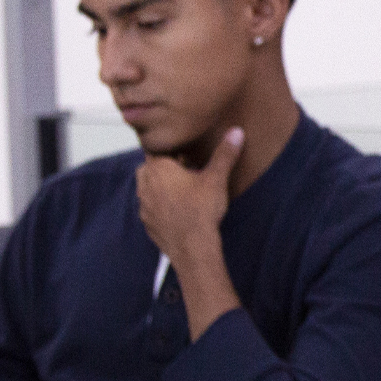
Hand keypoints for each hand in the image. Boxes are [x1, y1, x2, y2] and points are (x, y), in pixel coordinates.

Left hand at [136, 126, 243, 263]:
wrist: (192, 248)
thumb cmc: (201, 211)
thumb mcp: (216, 179)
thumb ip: (225, 154)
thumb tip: (236, 132)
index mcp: (158, 168)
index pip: (158, 150)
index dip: (172, 151)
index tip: (185, 155)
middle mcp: (145, 185)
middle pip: (150, 168)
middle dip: (164, 168)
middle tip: (184, 172)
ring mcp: (144, 205)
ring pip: (147, 189)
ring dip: (160, 187)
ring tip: (182, 192)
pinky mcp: (147, 223)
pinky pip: (151, 208)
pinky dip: (160, 207)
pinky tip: (178, 211)